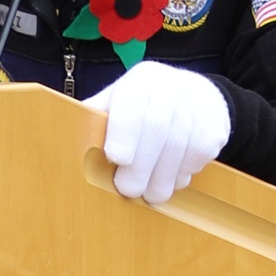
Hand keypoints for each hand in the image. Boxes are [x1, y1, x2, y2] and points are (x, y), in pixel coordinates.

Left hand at [83, 61, 229, 205]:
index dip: (124, 131)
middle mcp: (170, 88)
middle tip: (129, 190)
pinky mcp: (214, 130)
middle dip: (142, 167)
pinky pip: (196, 160)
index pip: (132, 103)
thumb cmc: (145, 106)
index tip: (116, 158)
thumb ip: (95, 119)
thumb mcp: (118, 102)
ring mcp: (196, 108)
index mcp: (140, 81)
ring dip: (162, 179)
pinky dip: (181, 175)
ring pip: (179, 150)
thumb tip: (61, 140)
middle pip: (158, 129)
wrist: (199, 96)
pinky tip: (171, 175)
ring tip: (151, 194)